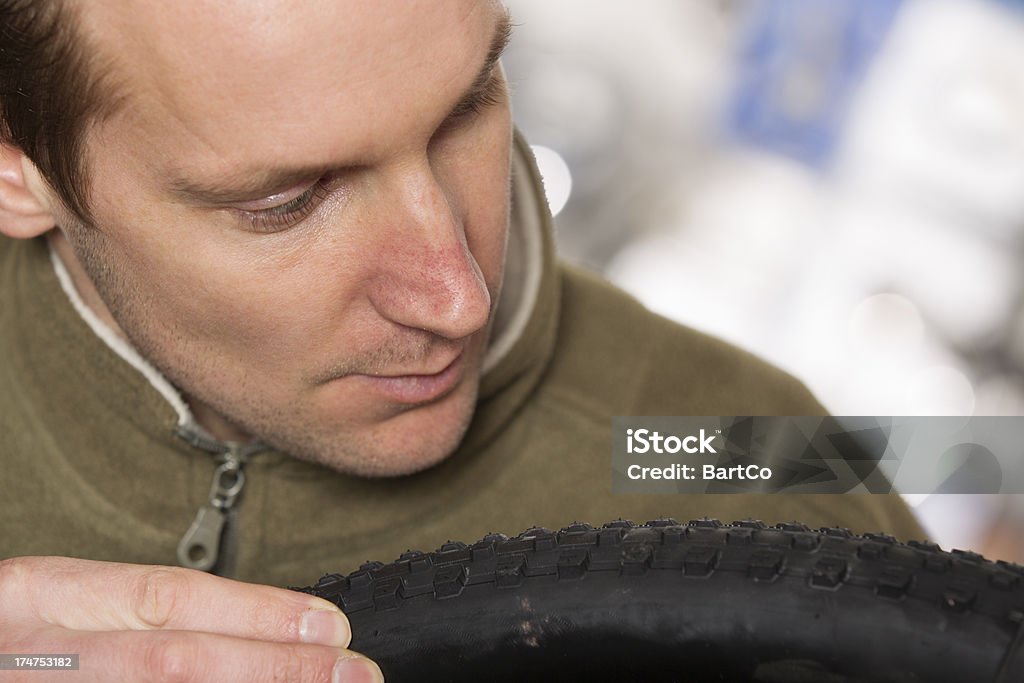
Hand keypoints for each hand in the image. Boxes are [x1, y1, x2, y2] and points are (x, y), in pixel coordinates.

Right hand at [0, 556, 382, 681]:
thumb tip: (263, 631)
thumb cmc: (16, 641)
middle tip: (351, 673)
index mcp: (46, 593)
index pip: (172, 595)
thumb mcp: (65, 610)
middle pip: (174, 659)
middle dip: (274, 666)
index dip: (259, 612)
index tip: (330, 626)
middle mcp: (39, 652)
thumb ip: (146, 617)